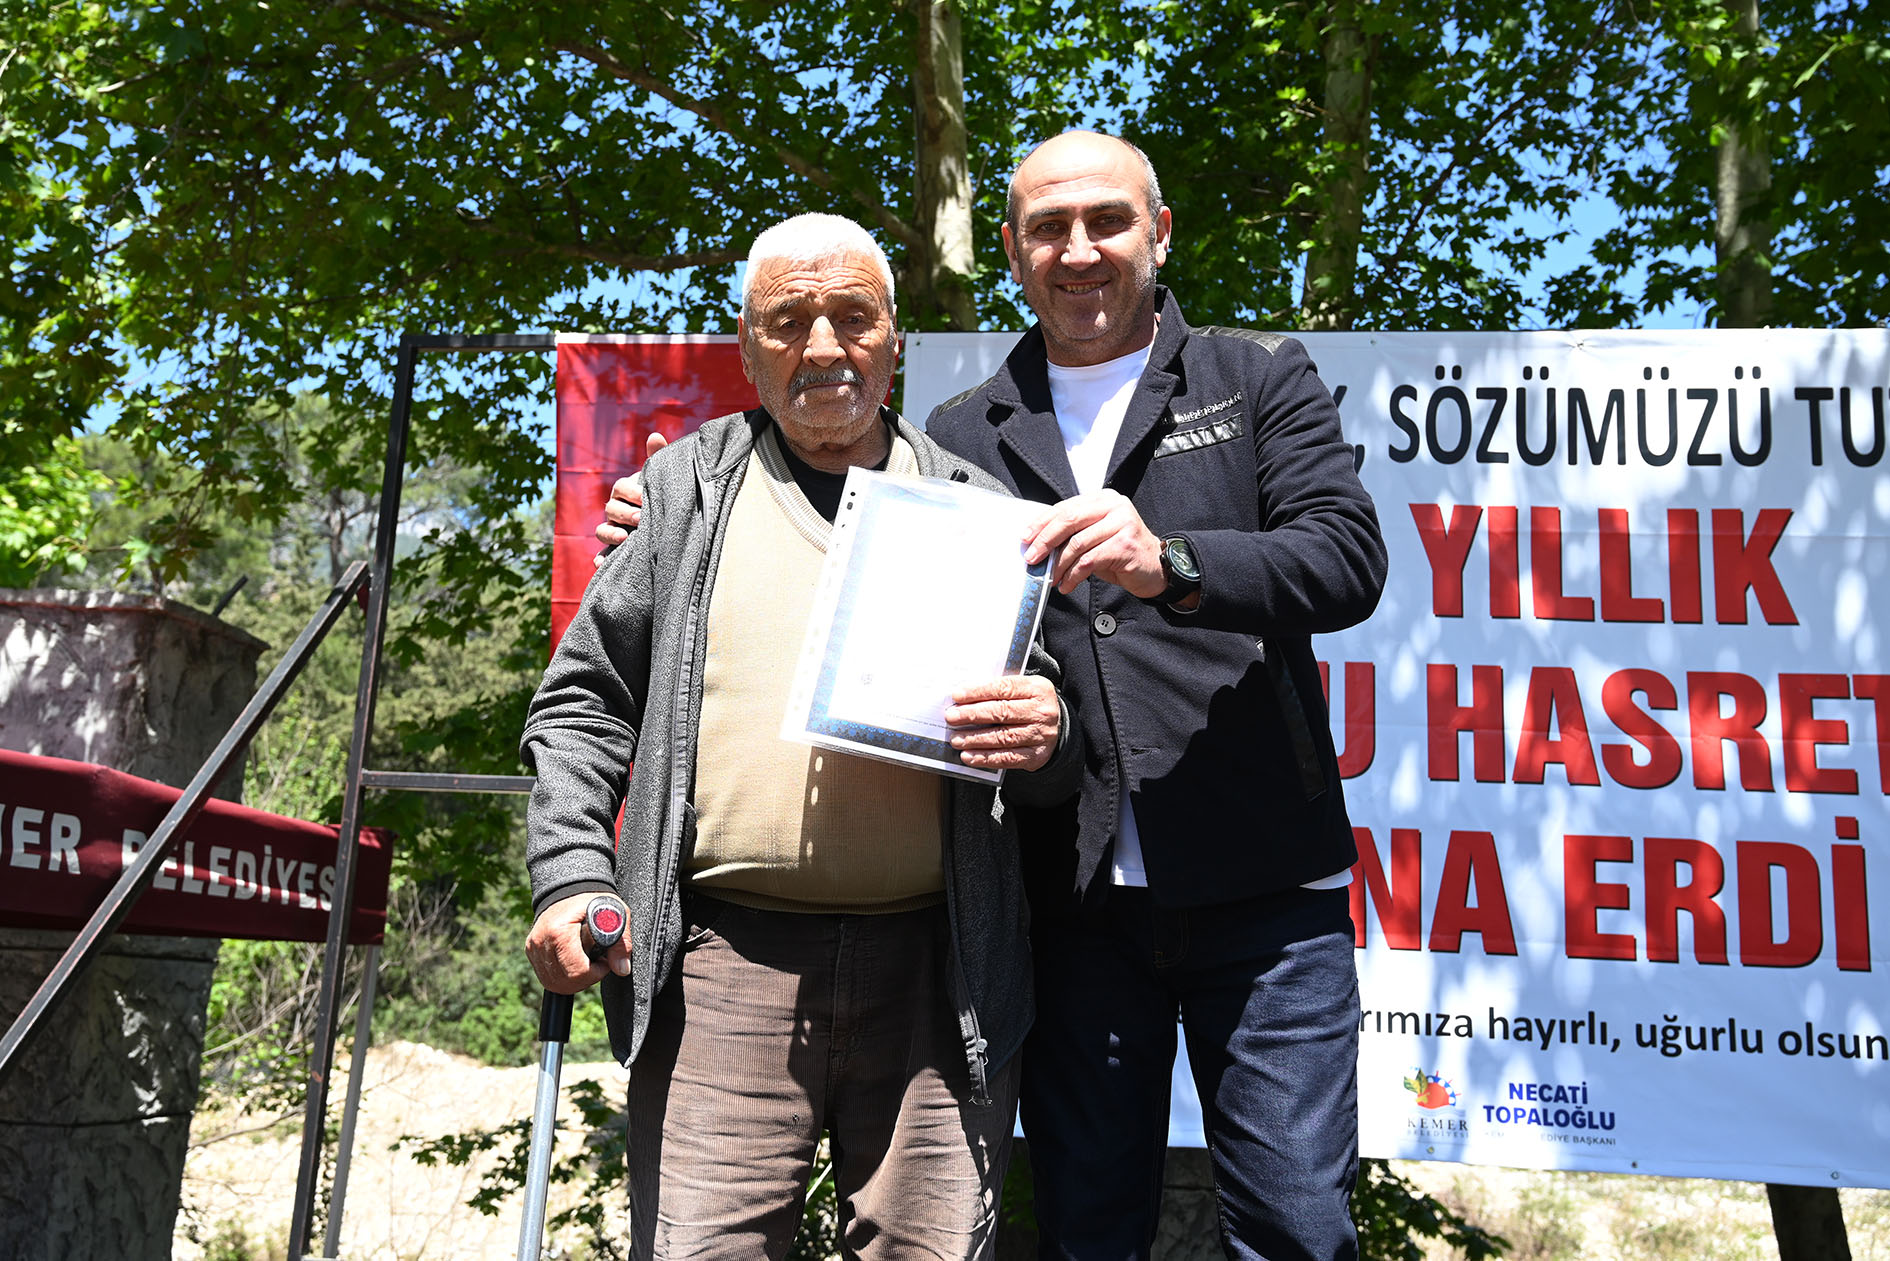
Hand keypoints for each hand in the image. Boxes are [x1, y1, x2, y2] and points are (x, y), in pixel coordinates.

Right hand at [525, 891, 631, 993]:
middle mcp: (541, 940)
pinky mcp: (530, 952)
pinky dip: (563, 977)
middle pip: (565, 981)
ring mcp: (533, 947)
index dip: (597, 972)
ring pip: (554, 983)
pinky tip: (574, 963)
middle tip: (597, 963)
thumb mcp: (615, 914)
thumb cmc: (593, 902)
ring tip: (587, 962)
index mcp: (559, 930)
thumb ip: (621, 943)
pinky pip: (547, 978)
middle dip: (587, 978)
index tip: (604, 960)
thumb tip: (622, 969)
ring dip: (575, 980)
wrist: (569, 889)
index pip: (577, 971)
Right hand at [593, 431, 668, 563]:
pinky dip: (600, 561)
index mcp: (626, 492)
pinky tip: (603, 567)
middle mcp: (616, 510)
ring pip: (602, 531)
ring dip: (610, 534)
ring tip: (624, 539)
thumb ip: (657, 458)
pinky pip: (602, 557)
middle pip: (611, 509)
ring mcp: (614, 531)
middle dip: (625, 514)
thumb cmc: (661, 495)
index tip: (646, 497)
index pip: (621, 488)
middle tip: (642, 519)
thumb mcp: (660, 479)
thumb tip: (654, 436)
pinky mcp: (614, 551)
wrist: (667, 523)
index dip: (632, 492)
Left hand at [943, 674, 1059, 771]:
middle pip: (1003, 712)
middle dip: (973, 715)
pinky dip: (986, 758)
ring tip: (956, 739)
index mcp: (1037, 689)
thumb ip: (998, 690)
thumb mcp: (1023, 690)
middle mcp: (1041, 712)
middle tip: (952, 717)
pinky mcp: (1036, 756)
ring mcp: (1040, 735)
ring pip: (1004, 737)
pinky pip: (1008, 758)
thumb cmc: (1030, 705)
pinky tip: (969, 756)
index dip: (979, 691)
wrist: (1057, 728)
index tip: (957, 695)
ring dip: (976, 739)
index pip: (1005, 688)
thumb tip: (962, 697)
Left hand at [1021, 490, 1165, 597]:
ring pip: (1078, 543)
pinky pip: (1089, 561)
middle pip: (1069, 519)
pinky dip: (1073, 575)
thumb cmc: (1121, 553)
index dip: (1042, 523)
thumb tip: (1038, 543)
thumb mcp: (1095, 536)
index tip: (1025, 538)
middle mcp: (1114, 506)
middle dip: (1046, 540)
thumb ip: (1073, 533)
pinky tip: (1067, 585)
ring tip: (1051, 578)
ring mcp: (1122, 523)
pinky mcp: (1125, 544)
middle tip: (1032, 558)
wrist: (1156, 568)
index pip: (1066, 507)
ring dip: (1059, 565)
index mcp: (1103, 499)